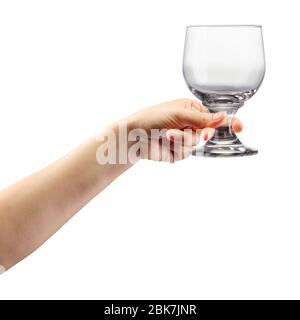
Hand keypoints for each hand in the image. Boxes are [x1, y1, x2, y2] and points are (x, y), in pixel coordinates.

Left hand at [127, 99, 242, 161]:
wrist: (133, 136)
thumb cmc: (152, 118)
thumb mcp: (179, 113)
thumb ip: (203, 118)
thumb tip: (225, 117)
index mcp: (192, 110)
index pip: (214, 117)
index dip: (228, 122)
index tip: (240, 127)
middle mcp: (190, 125)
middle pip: (207, 134)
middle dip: (199, 134)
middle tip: (198, 133)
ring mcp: (184, 139)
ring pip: (195, 145)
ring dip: (181, 140)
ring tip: (167, 134)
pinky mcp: (177, 152)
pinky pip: (185, 154)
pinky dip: (175, 149)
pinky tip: (164, 143)